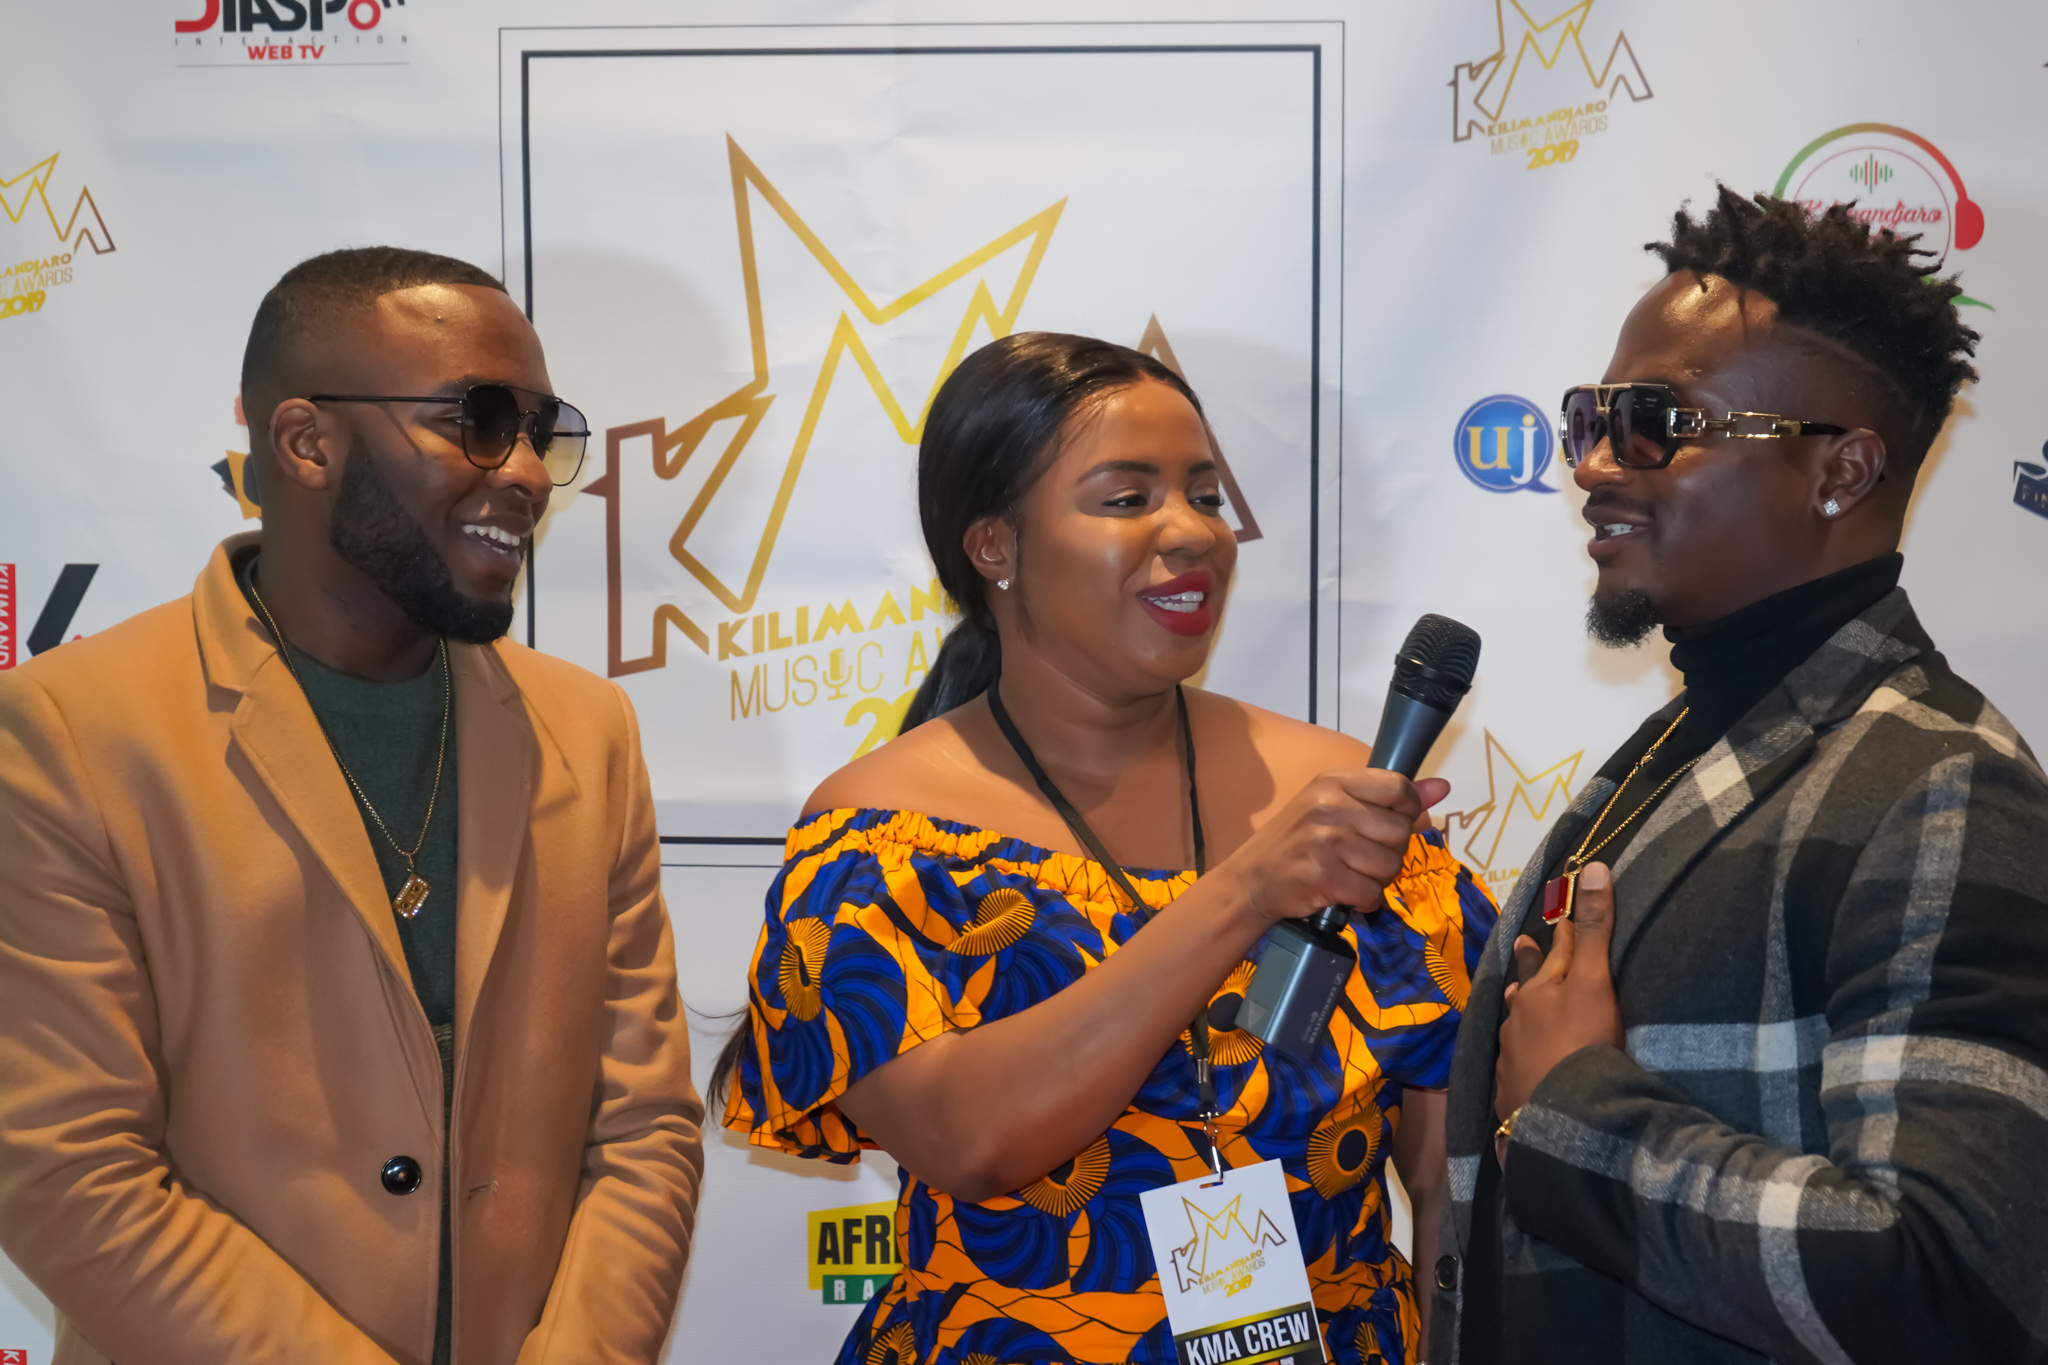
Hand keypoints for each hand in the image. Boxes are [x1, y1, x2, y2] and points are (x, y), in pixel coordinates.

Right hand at [1213, 771, 1448, 925]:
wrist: (1252, 879)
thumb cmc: (1297, 841)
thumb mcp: (1336, 806)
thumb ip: (1390, 797)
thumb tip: (1442, 787)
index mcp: (1334, 781)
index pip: (1399, 788)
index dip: (1406, 811)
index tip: (1388, 824)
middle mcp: (1330, 806)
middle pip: (1399, 832)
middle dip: (1389, 851)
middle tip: (1362, 857)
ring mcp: (1325, 841)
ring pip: (1389, 866)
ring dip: (1376, 879)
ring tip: (1350, 874)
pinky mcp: (1323, 876)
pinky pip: (1371, 892)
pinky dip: (1364, 899)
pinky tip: (1344, 892)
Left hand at [1495, 862, 1624, 1124]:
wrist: (1558, 1114)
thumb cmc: (1581, 1042)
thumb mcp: (1593, 982)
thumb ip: (1594, 930)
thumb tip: (1592, 865)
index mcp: (1539, 990)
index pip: (1557, 953)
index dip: (1563, 933)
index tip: (1558, 913)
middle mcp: (1519, 1016)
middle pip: (1529, 984)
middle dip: (1531, 964)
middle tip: (1522, 942)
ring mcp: (1511, 1053)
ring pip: (1516, 1021)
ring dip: (1521, 1007)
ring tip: (1516, 994)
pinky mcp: (1511, 1088)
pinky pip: (1514, 1063)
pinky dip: (1520, 1054)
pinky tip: (1517, 1059)